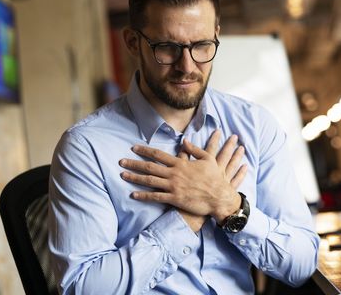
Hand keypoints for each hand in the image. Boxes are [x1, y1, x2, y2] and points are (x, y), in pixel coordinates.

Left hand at [120, 130, 246, 229]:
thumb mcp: (208, 159)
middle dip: (134, 163)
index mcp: (181, 163)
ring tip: (122, 175)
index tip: (134, 148)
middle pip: (150, 167)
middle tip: (121, 161)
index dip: (145, 150)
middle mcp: (174, 174)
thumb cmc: (215, 178)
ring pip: (150, 181)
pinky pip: (156, 197)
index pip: (158, 155)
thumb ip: (194, 150)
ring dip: (135, 177)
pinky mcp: (175, 199)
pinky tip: (133, 194)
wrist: (219, 196)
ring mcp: (173, 187)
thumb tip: (184, 142)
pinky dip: (144, 195)